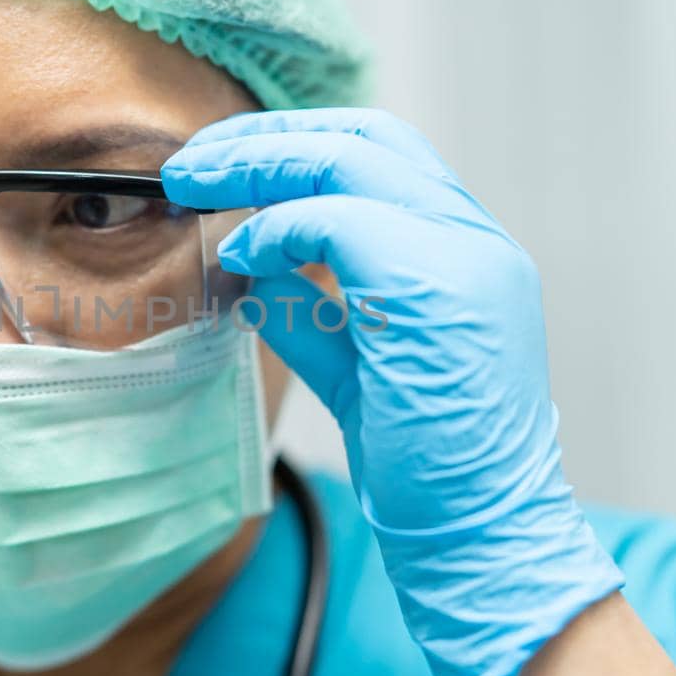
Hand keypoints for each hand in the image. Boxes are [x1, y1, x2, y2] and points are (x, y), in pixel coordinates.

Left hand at [162, 108, 623, 675]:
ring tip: (195, 184)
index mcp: (467, 252)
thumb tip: (250, 266)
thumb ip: (313, 309)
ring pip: (354, 161)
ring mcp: (468, 260)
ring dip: (261, 165)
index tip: (225, 162)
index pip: (382, 155)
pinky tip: (240, 255)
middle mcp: (477, 242)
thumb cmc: (426, 467)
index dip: (298, 146)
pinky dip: (278, 228)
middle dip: (269, 138)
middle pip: (367, 138)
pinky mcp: (438, 291)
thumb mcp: (357, 367)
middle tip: (194, 160)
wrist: (482, 537)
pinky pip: (340, 222)